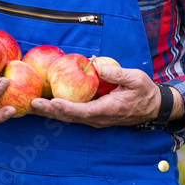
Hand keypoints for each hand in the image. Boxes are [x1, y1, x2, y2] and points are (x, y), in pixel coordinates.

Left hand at [30, 62, 183, 127]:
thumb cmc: (145, 92)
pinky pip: (72, 114)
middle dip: (50, 111)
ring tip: (30, 106)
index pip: (84, 111)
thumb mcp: (136, 79)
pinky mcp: (91, 115)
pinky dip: (57, 110)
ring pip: (68, 118)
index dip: (68, 108)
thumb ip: (118, 74)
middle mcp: (98, 118)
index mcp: (108, 110)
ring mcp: (94, 119)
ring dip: (50, 112)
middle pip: (70, 117)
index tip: (54, 103)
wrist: (153, 107)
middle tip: (32, 104)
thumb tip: (98, 65)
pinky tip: (43, 104)